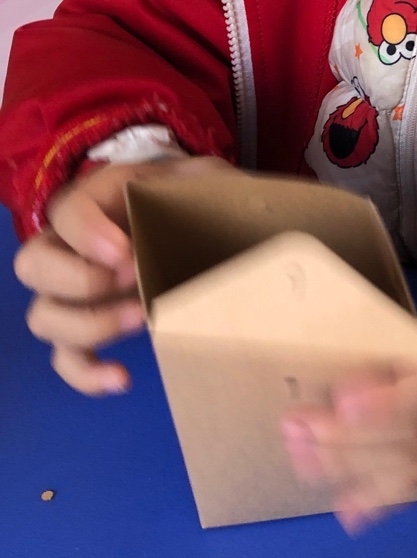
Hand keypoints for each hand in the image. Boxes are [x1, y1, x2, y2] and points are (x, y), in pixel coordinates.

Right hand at [13, 152, 231, 393]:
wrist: (205, 223)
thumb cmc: (200, 197)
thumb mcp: (208, 180)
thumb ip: (212, 183)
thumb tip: (242, 201)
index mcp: (99, 199)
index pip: (65, 211)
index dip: (86, 235)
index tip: (128, 254)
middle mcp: (72, 244)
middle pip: (32, 265)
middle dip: (80, 280)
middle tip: (134, 280)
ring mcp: (76, 290)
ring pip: (43, 316)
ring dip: (87, 325)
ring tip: (142, 320)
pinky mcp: (90, 327)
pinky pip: (66, 358)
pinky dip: (86, 374)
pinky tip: (122, 377)